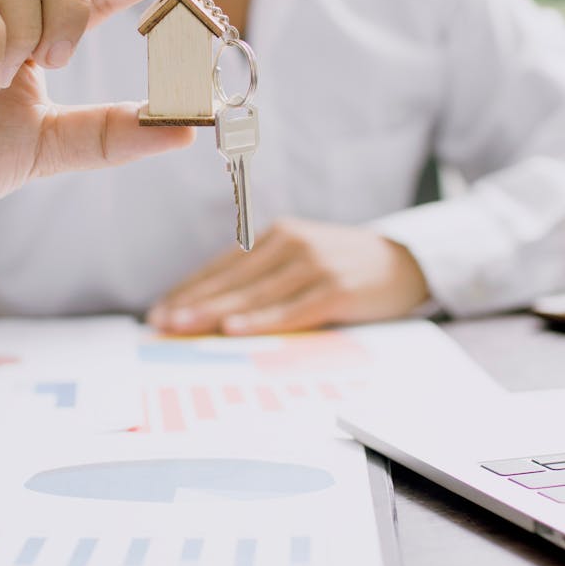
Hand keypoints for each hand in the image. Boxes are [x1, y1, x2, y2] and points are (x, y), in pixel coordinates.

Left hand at [147, 219, 430, 334]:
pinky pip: (291, 309)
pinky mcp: (336, 287)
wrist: (406, 263)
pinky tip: (235, 329)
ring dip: (215, 313)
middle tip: (159, 323)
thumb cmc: (345, 268)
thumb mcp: (301, 261)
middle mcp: (292, 243)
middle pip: (232, 280)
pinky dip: (261, 320)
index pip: (222, 266)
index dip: (188, 289)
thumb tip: (213, 313)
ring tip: (182, 327)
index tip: (157, 311)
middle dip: (191, 303)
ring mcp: (315, 264)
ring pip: (254, 294)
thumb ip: (264, 279)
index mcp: (277, 236)